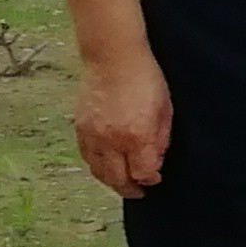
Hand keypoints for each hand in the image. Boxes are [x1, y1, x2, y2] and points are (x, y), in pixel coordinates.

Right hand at [73, 52, 176, 197]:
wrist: (113, 56)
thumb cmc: (144, 77)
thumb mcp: (164, 108)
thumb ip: (161, 138)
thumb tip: (156, 161)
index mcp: (137, 135)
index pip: (142, 173)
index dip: (150, 180)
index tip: (154, 178)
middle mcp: (112, 140)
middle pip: (118, 179)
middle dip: (130, 188)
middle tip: (138, 190)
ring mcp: (93, 135)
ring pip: (99, 171)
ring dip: (111, 180)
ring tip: (122, 181)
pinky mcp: (80, 128)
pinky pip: (87, 157)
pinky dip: (97, 165)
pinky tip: (105, 165)